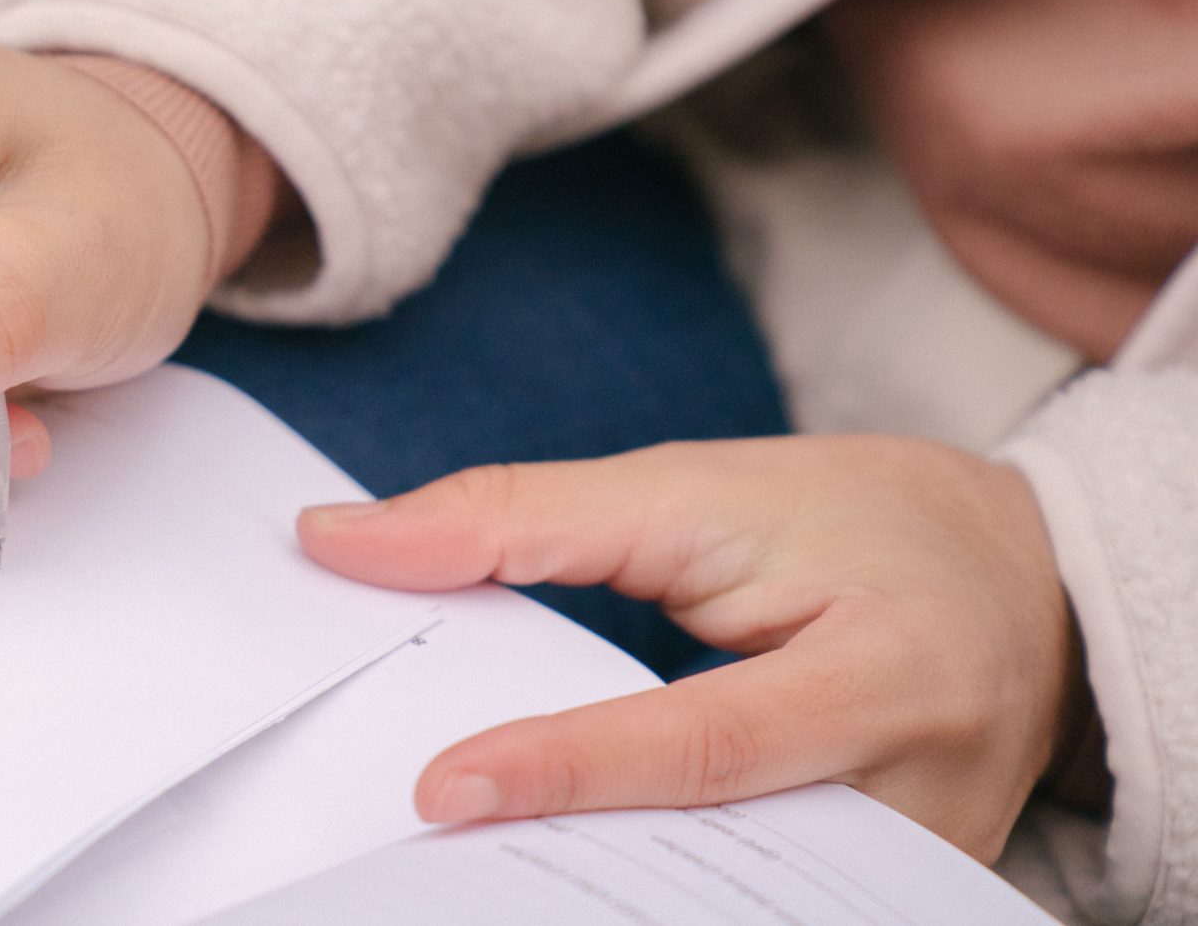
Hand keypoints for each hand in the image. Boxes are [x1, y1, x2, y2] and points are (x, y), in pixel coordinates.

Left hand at [298, 437, 1083, 859]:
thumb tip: (340, 539)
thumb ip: (520, 516)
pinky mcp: (902, 893)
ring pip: (744, 901)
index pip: (708, 742)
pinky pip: (768, 903)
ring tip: (479, 869)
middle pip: (727, 855)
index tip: (441, 789)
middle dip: (579, 858)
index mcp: (889, 667)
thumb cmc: (855, 520)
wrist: (1027, 581)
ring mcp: (926, 862)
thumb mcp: (697, 485)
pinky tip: (571, 871)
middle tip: (437, 855)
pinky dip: (665, 887)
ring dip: (610, 885)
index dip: (571, 769)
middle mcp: (927, 789)